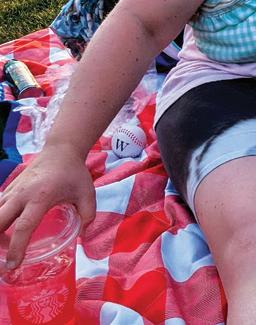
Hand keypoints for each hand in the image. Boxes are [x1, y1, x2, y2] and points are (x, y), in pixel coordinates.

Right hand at [0, 147, 94, 269]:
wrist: (61, 149)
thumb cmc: (74, 173)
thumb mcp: (87, 193)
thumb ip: (88, 215)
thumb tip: (83, 237)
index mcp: (41, 197)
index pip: (23, 227)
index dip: (16, 248)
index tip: (13, 265)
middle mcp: (22, 194)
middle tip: (5, 257)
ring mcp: (13, 190)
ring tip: (4, 244)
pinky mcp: (9, 188)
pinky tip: (5, 229)